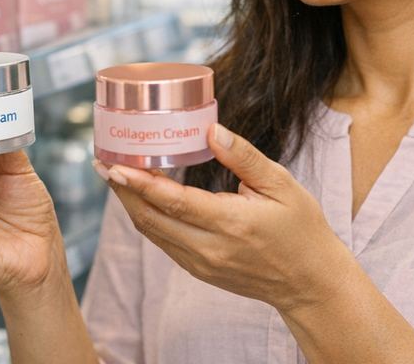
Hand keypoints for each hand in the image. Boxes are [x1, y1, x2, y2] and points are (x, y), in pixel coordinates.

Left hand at [96, 123, 353, 314]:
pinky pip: (164, 242)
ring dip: (130, 204)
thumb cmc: (302, 229)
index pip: (173, 202)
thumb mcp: (281, 185)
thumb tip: (211, 130)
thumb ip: (244, 157)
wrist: (310, 283)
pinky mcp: (200, 271)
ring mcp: (201, 264)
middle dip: (122, 190)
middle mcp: (209, 248)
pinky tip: (142, 197)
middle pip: (150, 218)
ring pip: (152, 232)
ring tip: (115, 173)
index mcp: (230, 224)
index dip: (138, 183)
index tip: (113, 164)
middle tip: (102, 160)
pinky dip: (148, 218)